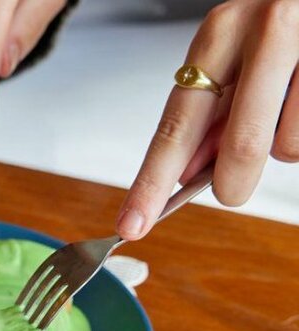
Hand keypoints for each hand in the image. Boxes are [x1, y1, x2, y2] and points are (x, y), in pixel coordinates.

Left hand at [117, 0, 298, 239]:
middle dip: (231, 183)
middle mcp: (265, 31)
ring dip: (281, 146)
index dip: (152, 183)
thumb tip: (187, 175)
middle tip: (229, 189)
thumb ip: (209, 114)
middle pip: (238, 146)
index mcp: (220, 34)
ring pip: (287, 147)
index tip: (132, 223)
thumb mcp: (234, 55)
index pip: (175, 126)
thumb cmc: (282, 20)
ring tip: (286, 106)